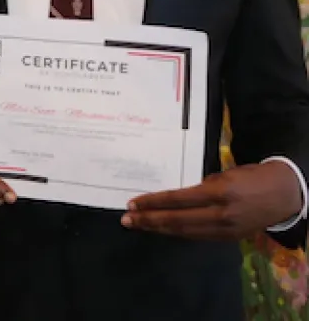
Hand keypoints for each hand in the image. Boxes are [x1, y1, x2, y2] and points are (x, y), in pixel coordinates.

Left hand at [124, 160, 305, 239]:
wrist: (285, 195)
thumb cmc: (252, 177)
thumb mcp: (226, 174)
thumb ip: (202, 186)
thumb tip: (178, 197)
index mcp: (220, 193)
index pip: (178, 199)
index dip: (154, 203)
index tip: (133, 204)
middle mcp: (222, 214)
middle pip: (178, 220)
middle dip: (150, 220)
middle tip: (127, 220)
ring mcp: (226, 230)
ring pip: (185, 232)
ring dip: (159, 229)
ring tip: (139, 226)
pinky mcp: (229, 239)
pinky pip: (197, 236)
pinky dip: (177, 232)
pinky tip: (162, 229)